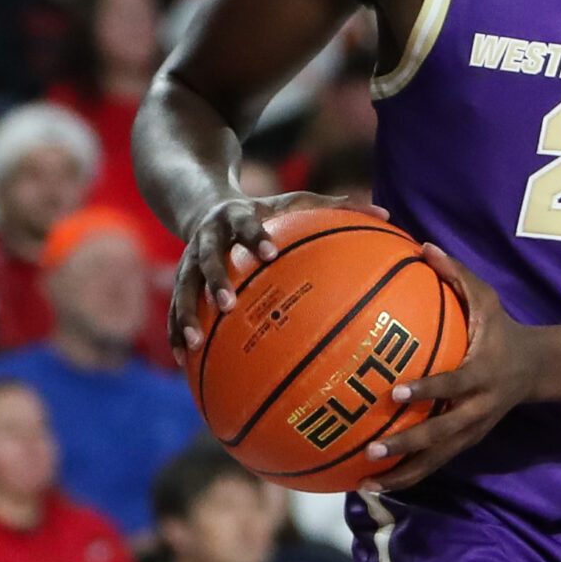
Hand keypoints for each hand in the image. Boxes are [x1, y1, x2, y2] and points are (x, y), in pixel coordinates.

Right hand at [170, 189, 388, 362]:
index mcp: (237, 216)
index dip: (256, 237)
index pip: (245, 224)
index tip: (270, 253)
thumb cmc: (263, 210)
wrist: (202, 204)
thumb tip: (388, 215)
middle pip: (206, 259)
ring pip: (182, 288)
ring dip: (184, 314)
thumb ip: (337, 206)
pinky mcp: (177, 280)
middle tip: (228, 304)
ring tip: (193, 343)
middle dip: (215, 280)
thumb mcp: (293, 201)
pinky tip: (181, 360)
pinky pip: (173, 308)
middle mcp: (207, 238)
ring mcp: (187, 260)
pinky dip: (174, 331)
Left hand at [363, 245, 545, 491]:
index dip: (428, 390)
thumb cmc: (502, 328)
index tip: (395, 392)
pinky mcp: (467, 442)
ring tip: (366, 482)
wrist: (538, 368)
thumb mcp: (488, 298)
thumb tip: (422, 246)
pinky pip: (435, 463)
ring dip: (404, 473)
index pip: (454, 384)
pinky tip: (372, 484)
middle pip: (444, 434)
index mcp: (483, 373)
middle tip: (373, 448)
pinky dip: (407, 476)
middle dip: (410, 444)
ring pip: (438, 458)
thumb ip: (456, 275)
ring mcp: (473, 429)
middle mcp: (478, 407)